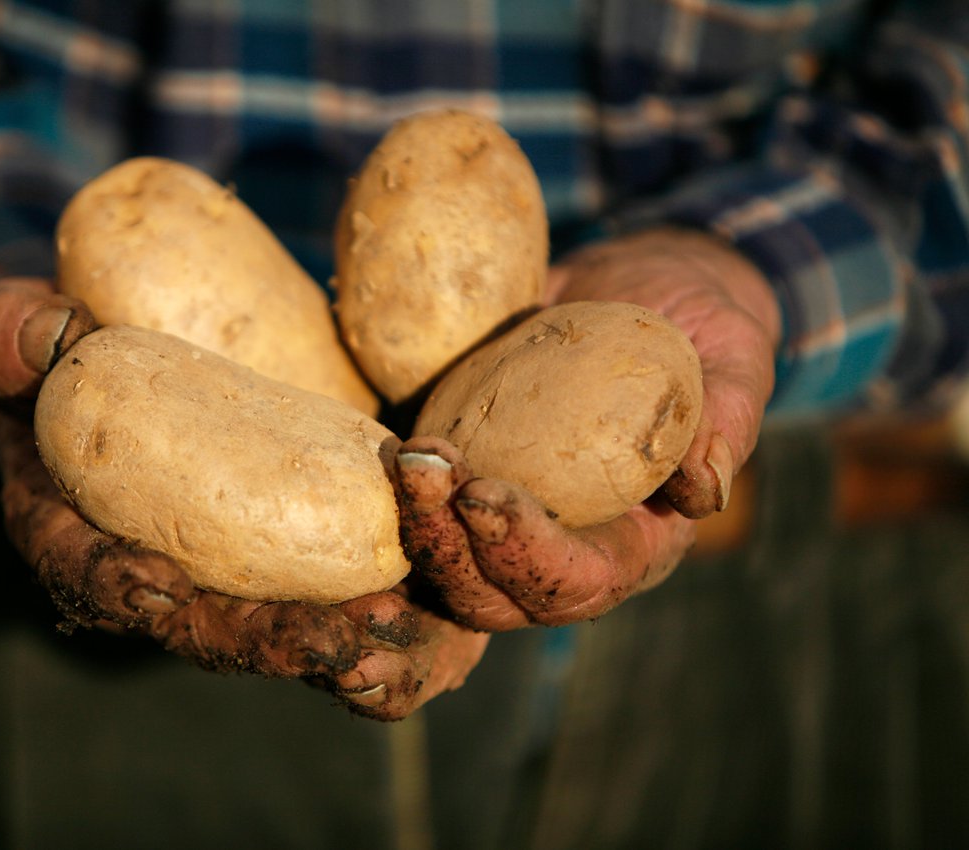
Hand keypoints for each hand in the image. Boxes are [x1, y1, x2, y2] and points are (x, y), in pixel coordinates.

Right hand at [0, 277, 487, 718]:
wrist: (134, 369)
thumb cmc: (70, 358)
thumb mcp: (21, 337)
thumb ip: (10, 333)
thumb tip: (43, 327)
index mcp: (82, 541)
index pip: (92, 577)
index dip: (118, 587)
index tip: (156, 583)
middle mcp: (165, 580)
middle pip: (213, 632)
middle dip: (270, 642)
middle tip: (332, 640)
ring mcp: (240, 576)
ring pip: (294, 635)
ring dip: (354, 646)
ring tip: (407, 633)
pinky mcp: (307, 555)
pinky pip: (353, 597)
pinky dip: (398, 606)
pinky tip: (444, 599)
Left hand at [396, 227, 780, 629]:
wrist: (639, 288)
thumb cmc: (700, 331)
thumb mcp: (732, 362)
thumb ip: (726, 423)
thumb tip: (707, 494)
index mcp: (628, 543)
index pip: (574, 583)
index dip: (525, 556)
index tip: (484, 495)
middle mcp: (554, 543)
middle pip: (486, 592)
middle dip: (444, 548)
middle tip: (420, 468)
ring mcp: (499, 509)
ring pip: (436, 557)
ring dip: (406, 522)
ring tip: (399, 454)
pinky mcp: (460, 464)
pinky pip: (410, 498)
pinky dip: (378, 486)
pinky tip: (360, 444)